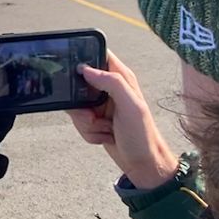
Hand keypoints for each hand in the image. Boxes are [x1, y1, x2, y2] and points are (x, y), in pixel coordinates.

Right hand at [67, 51, 178, 189]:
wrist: (143, 164)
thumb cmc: (142, 136)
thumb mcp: (131, 106)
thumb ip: (111, 82)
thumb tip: (86, 68)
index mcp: (121, 77)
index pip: (98, 54)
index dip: (84, 59)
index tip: (77, 74)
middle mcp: (109, 88)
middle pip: (78, 84)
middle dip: (81, 105)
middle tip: (94, 116)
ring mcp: (100, 105)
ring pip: (76, 106)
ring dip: (86, 122)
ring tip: (105, 129)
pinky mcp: (94, 119)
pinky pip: (78, 121)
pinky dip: (88, 132)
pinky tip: (104, 136)